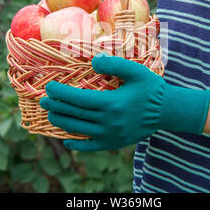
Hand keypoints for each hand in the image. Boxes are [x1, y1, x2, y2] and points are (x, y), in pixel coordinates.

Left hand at [40, 53, 209, 150]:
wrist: (167, 111)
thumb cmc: (151, 88)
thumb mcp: (136, 71)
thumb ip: (114, 64)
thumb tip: (92, 62)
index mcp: (112, 103)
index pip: (78, 99)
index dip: (61, 93)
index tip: (49, 87)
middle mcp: (109, 122)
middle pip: (75, 115)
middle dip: (56, 107)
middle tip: (43, 101)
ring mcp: (111, 135)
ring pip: (79, 131)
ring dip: (62, 123)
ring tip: (51, 115)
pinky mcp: (115, 143)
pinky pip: (91, 147)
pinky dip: (77, 145)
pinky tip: (67, 141)